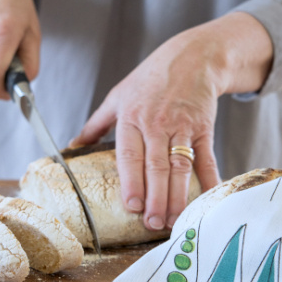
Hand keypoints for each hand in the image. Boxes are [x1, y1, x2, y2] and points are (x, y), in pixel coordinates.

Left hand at [74, 12, 273, 230]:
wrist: (193, 57)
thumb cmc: (151, 78)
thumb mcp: (118, 96)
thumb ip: (96, 124)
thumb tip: (72, 146)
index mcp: (131, 117)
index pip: (130, 155)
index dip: (132, 181)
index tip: (132, 206)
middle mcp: (156, 123)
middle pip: (156, 166)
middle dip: (156, 198)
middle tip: (154, 224)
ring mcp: (182, 126)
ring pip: (180, 166)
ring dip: (179, 196)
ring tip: (175, 220)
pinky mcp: (203, 128)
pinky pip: (205, 157)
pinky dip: (208, 179)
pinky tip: (207, 198)